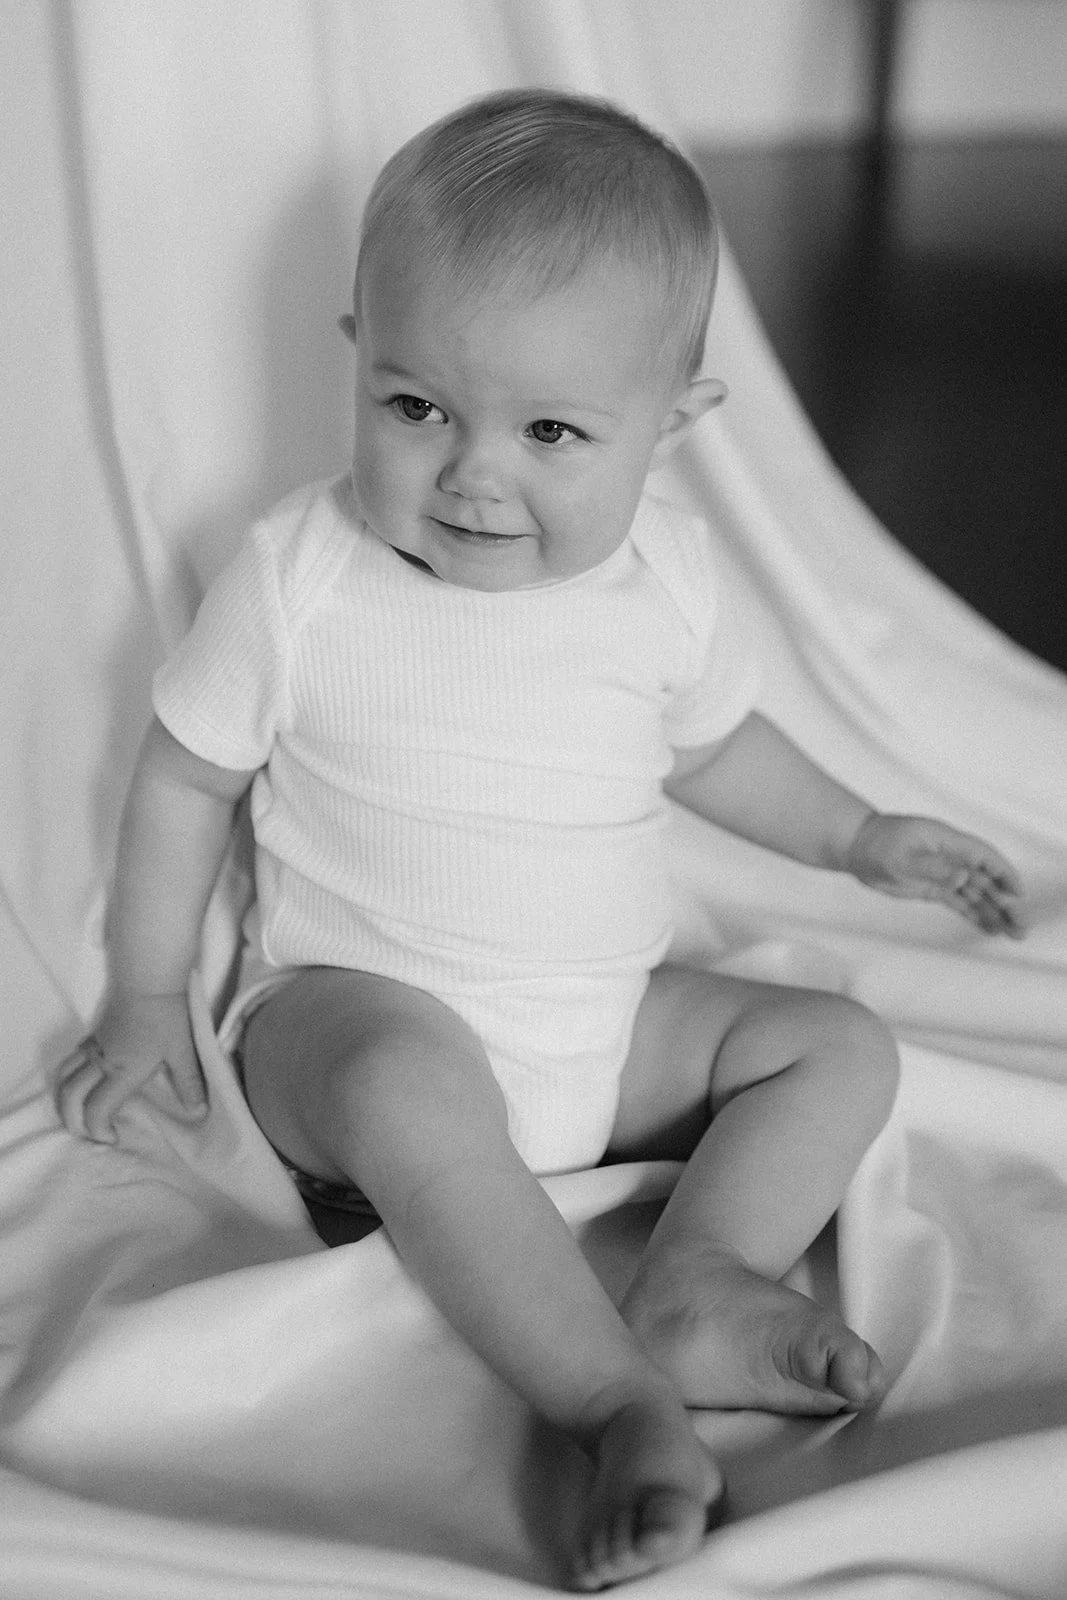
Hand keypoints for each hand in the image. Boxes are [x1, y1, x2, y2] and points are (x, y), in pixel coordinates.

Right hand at [56, 990, 207, 1143]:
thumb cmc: (167, 1015)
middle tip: (90, 1133)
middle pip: (68, 1099)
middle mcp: (100, 1063)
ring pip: (62, 1080)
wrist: (149, 980)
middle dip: (72, 1122)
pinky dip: (67, 1080)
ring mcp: (92, 1048)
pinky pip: (68, 1063)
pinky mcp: (92, 1036)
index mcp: (121, 1071)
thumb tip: (198, 1109)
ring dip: (64, 1102)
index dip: (97, 1131)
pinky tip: (82, 1084)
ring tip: (78, 1114)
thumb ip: (189, 1082)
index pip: (95, 1110)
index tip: (113, 1138)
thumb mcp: (183, 1050)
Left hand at [845, 812, 1024, 936]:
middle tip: (1022, 926)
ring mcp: (943, 872)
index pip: (984, 857)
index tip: (1019, 894)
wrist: (855, 847)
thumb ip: (932, 867)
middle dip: (1006, 902)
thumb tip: (963, 877)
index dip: (1004, 874)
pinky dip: (975, 914)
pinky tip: (991, 929)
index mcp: (947, 842)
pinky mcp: (933, 887)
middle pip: (986, 879)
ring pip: (976, 893)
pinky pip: (960, 901)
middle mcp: (951, 857)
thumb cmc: (876, 845)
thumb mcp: (900, 857)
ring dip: (995, 911)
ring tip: (1013, 934)